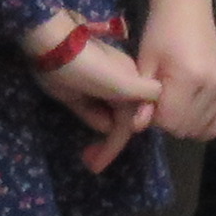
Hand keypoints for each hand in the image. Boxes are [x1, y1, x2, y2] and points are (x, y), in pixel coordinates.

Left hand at [22, 10, 163, 171]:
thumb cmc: (91, 67)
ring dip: (100, 140)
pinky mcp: (77, 95)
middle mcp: (118, 89)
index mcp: (133, 85)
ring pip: (105, 121)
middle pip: (119, 123)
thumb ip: (145, 93)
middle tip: (93, 166)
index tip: (105, 160)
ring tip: (89, 160)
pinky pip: (90, 115)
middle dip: (110, 145)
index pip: (131, 121)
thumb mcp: (122, 82)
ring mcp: (97, 92)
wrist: (53, 49)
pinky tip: (86, 141)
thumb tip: (162, 98)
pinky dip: (92, 125)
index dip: (120, 141)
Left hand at [139, 0, 215, 143]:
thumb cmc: (161, 33)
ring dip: (185, 124)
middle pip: (185, 128)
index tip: (149, 103)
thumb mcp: (145, 63)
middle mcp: (212, 87)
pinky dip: (204, 125)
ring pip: (201, 130)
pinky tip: (193, 113)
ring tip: (176, 105)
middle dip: (168, 122)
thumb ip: (143, 98)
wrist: (189, 11)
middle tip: (161, 102)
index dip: (154, 117)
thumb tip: (138, 127)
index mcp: (188, 78)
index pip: (170, 121)